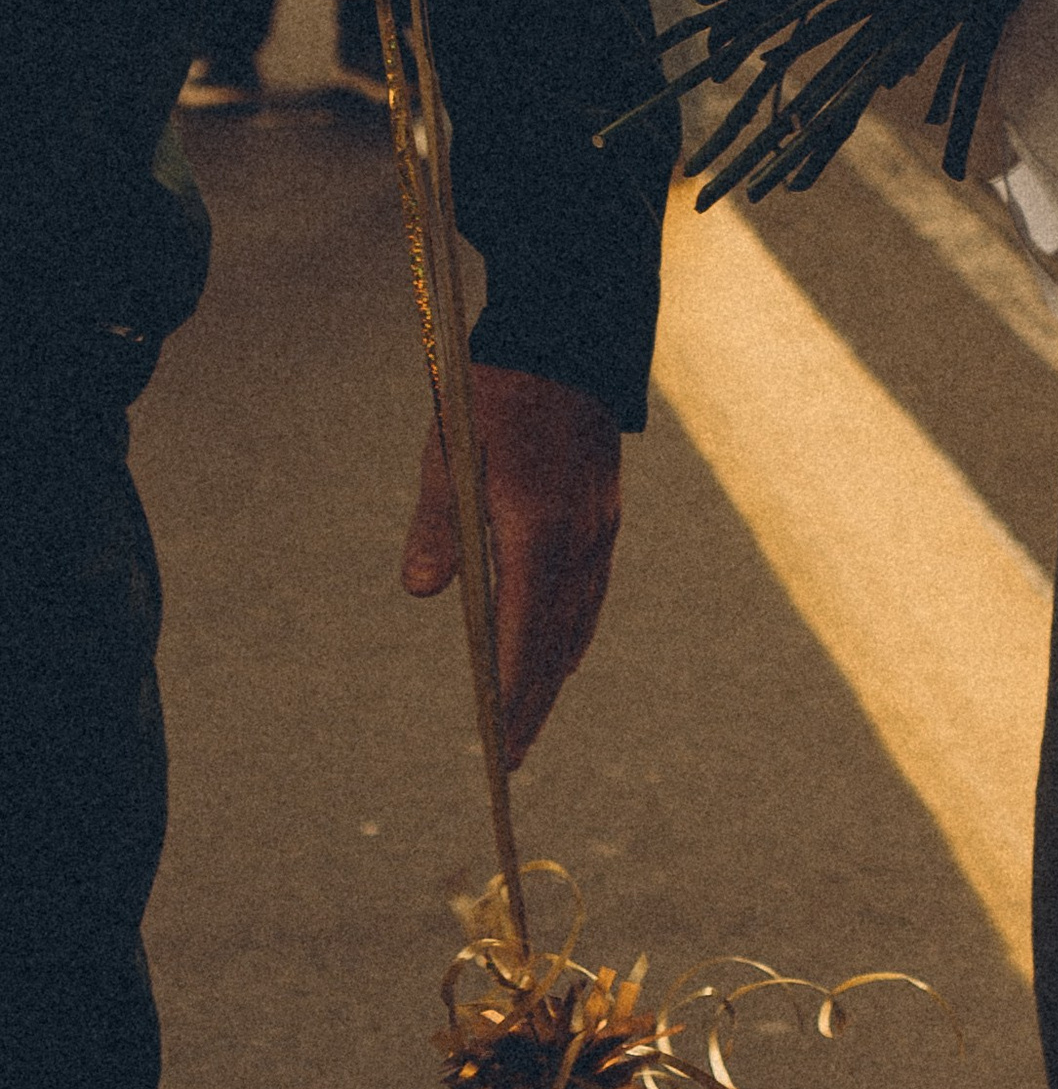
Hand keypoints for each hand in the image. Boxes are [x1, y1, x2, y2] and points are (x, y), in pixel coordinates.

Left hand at [402, 364, 621, 769]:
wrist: (570, 332)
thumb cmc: (496, 388)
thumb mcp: (450, 448)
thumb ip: (437, 522)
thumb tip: (421, 593)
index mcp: (536, 524)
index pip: (522, 631)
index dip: (510, 691)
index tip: (496, 742)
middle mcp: (578, 535)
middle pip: (557, 638)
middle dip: (533, 700)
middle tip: (511, 756)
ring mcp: (599, 523)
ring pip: (580, 616)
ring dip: (554, 670)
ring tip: (532, 715)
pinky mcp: (606, 509)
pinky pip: (592, 588)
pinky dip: (573, 629)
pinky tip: (563, 646)